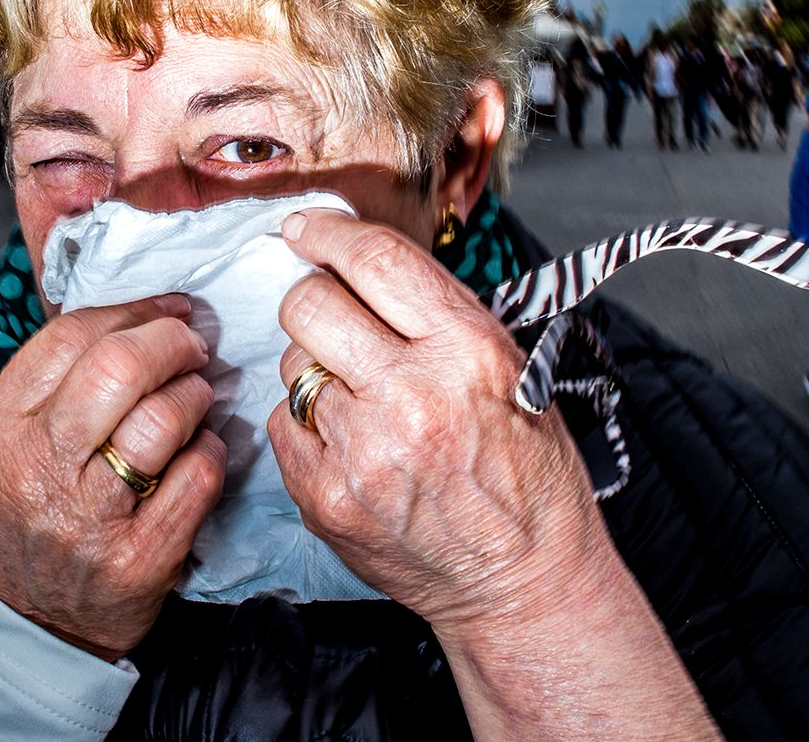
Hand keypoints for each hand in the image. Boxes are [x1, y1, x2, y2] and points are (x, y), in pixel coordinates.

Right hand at [0, 294, 225, 659]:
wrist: (16, 629)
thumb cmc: (15, 524)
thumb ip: (42, 390)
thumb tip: (125, 322)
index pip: (67, 339)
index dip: (130, 311)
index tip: (164, 308)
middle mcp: (32, 471)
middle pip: (117, 368)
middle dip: (169, 342)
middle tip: (190, 344)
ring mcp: (84, 519)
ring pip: (161, 419)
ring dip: (193, 394)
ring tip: (195, 395)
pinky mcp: (136, 559)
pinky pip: (196, 476)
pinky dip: (210, 450)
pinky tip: (202, 448)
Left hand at [267, 210, 608, 632]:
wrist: (524, 581)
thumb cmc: (527, 474)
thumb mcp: (512, 370)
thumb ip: (438, 315)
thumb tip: (359, 262)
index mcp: (468, 351)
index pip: (375, 259)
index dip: (327, 232)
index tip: (305, 227)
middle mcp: (412, 395)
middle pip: (310, 304)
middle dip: (314, 300)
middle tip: (334, 320)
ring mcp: (362, 451)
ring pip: (291, 365)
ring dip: (315, 369)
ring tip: (360, 399)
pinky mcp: (325, 496)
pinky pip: (280, 424)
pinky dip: (304, 425)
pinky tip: (347, 443)